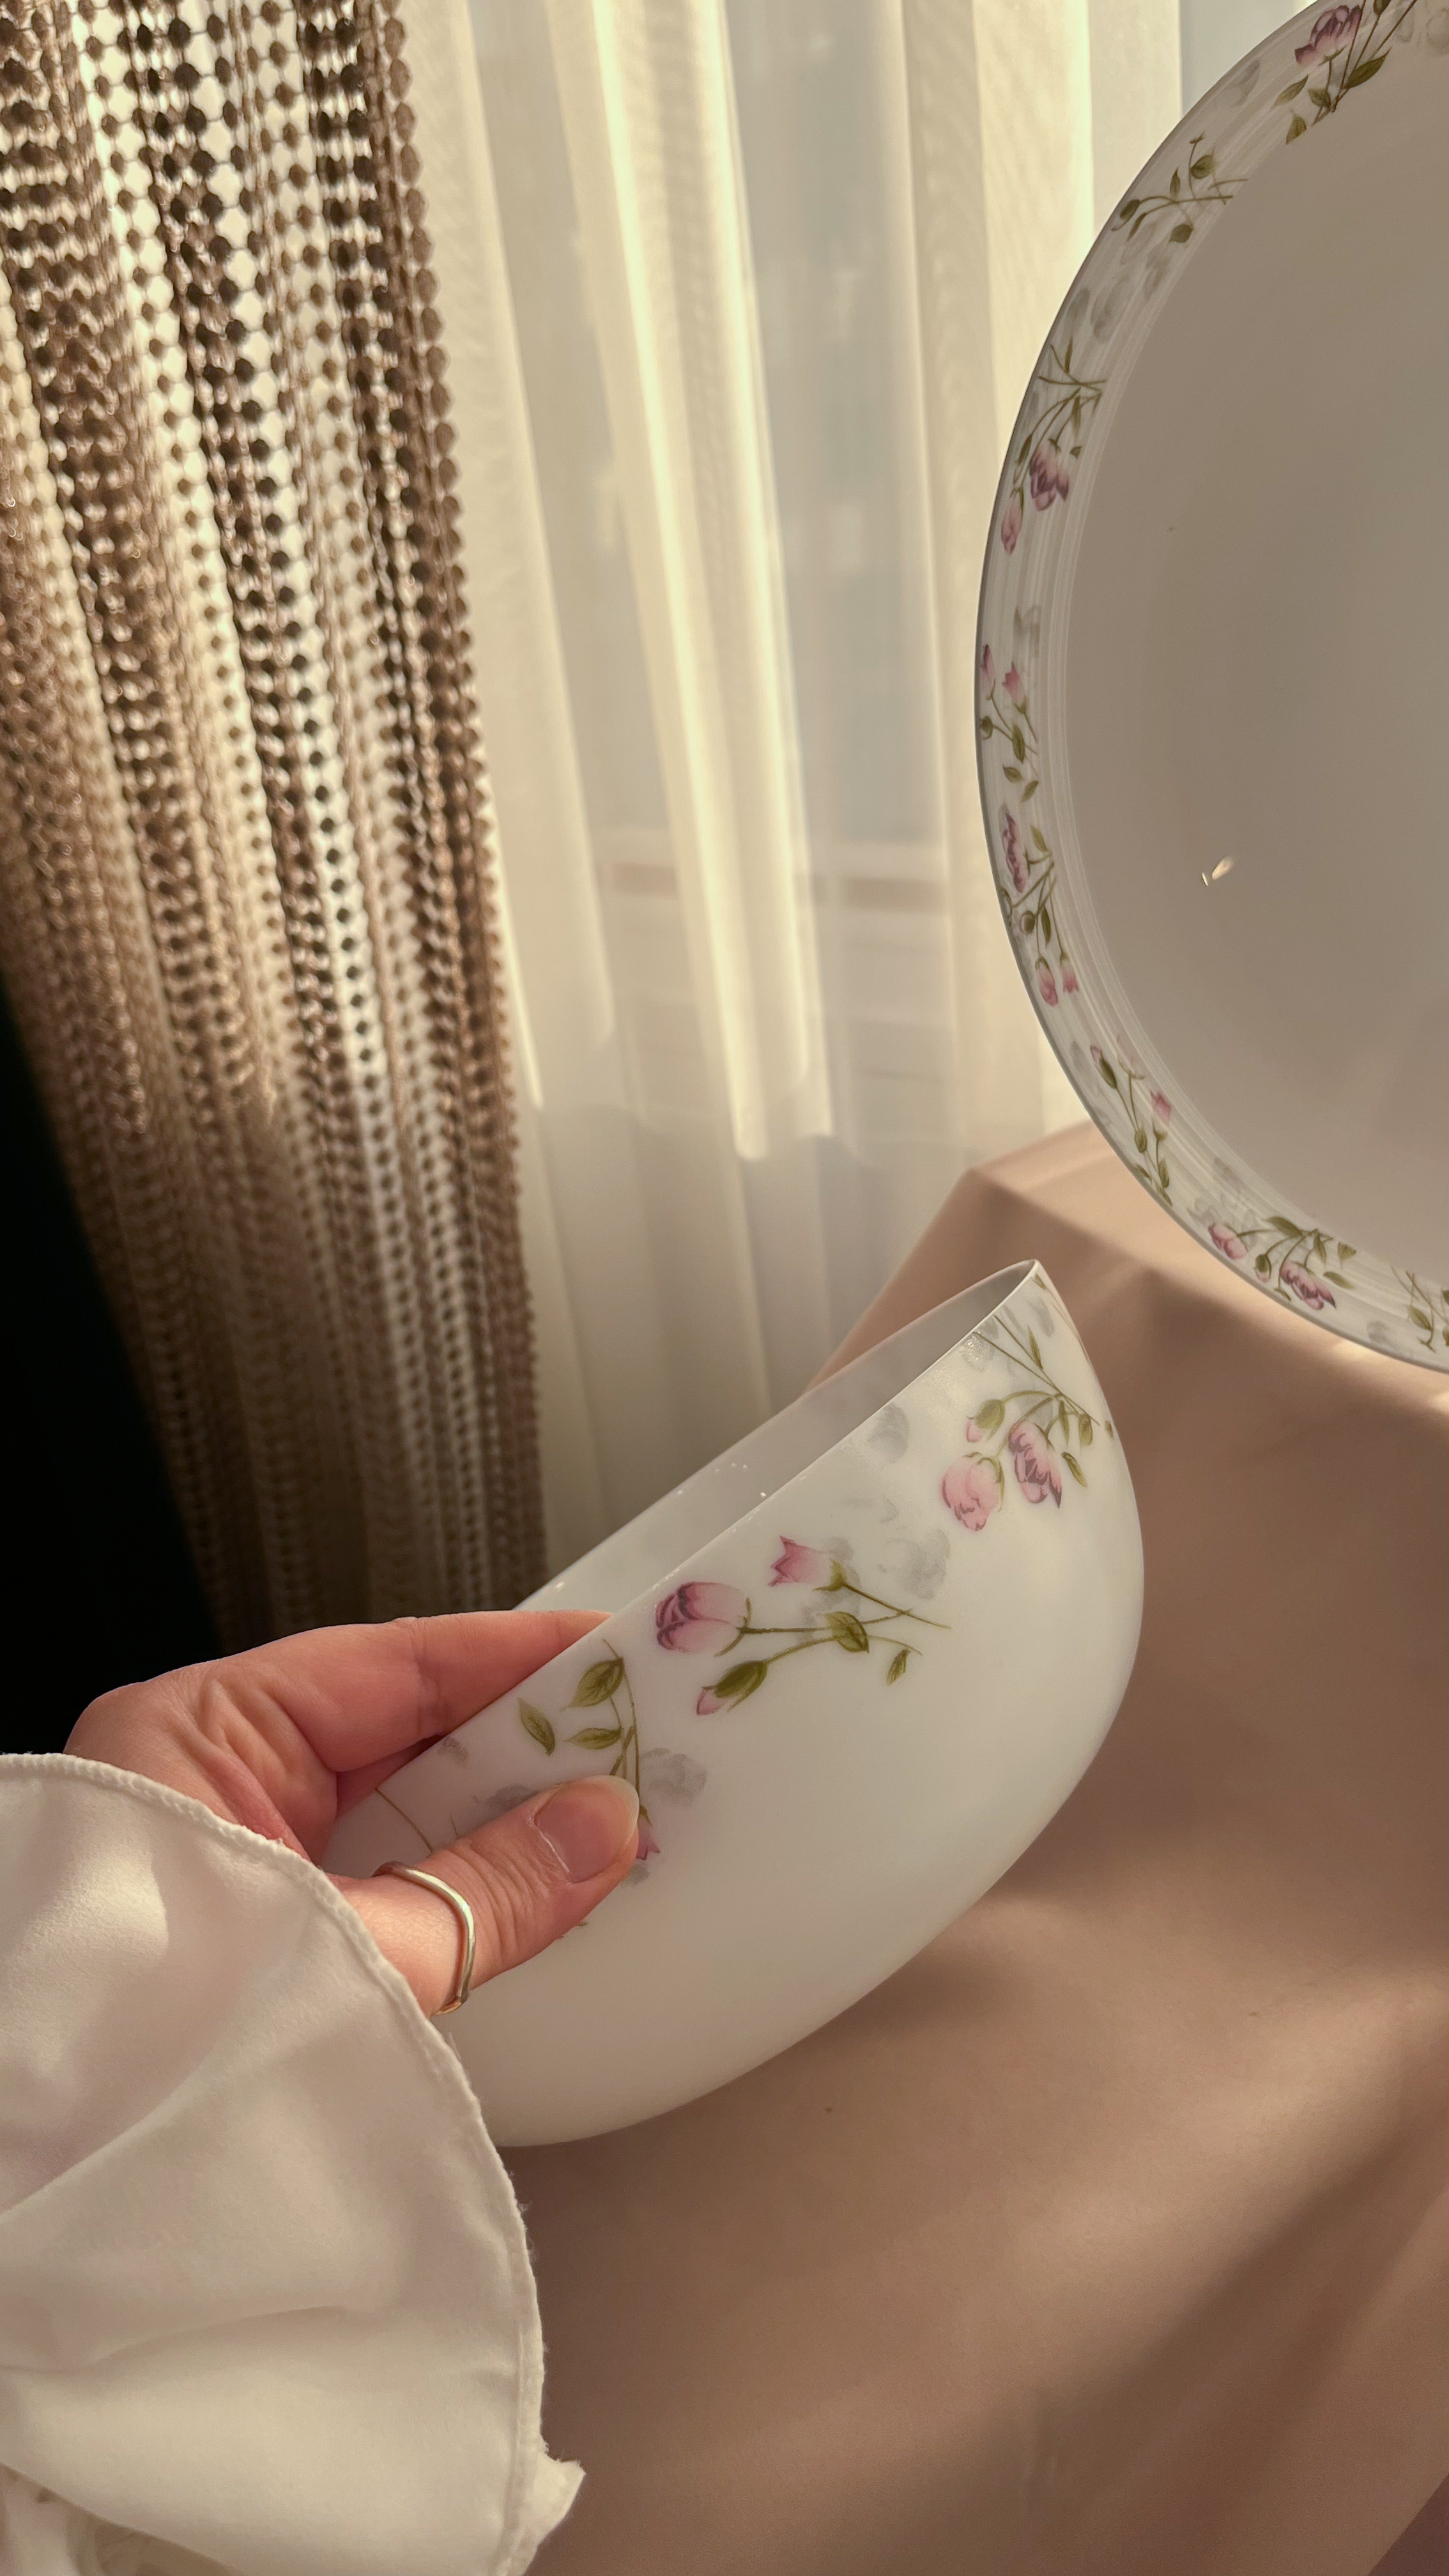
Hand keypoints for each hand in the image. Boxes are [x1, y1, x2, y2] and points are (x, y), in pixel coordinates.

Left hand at [68, 1613, 640, 2015]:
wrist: (51, 2196)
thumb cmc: (147, 2048)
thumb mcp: (346, 1951)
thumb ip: (483, 1888)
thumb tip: (602, 1827)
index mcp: (196, 1731)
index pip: (392, 1661)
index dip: (515, 1656)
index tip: (615, 1653)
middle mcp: (205, 1775)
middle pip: (397, 1728)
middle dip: (518, 1741)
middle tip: (633, 1740)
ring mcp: (224, 1850)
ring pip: (389, 1804)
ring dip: (490, 1815)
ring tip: (600, 1809)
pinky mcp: (247, 1923)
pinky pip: (369, 1871)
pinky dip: (446, 1874)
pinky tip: (526, 1880)